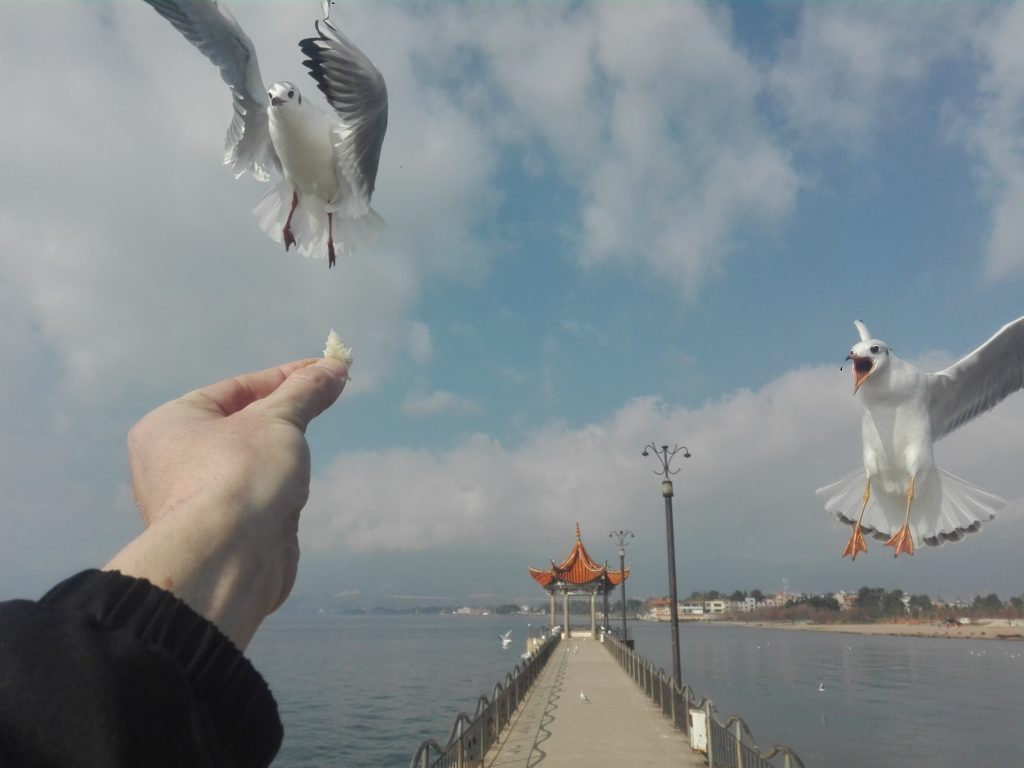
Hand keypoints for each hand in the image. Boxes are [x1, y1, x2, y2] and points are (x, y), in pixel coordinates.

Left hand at [104, 357, 346, 647]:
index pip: (237, 388)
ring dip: (280, 460)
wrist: (229, 560)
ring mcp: (191, 499)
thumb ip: (306, 391)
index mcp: (170, 424)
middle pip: (241, 425)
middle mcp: (170, 460)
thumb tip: (335, 365)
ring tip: (298, 463)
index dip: (285, 378)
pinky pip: (252, 498)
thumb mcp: (279, 420)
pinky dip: (275, 492)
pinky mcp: (216, 532)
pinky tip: (291, 497)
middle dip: (283, 420)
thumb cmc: (241, 474)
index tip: (326, 371)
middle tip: (321, 407)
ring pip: (249, 463)